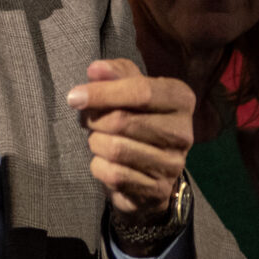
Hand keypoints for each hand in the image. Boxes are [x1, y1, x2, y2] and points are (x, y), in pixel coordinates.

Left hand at [66, 58, 195, 221]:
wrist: (149, 169)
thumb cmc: (136, 117)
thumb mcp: (128, 87)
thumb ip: (114, 73)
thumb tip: (95, 69)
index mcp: (181, 99)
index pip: (141, 91)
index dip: (103, 92)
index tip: (75, 96)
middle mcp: (184, 132)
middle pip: (123, 121)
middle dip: (95, 120)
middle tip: (88, 120)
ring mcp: (173, 164)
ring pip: (115, 149)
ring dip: (95, 143)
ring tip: (99, 139)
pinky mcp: (158, 190)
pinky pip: (114, 175)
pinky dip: (99, 166)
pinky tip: (105, 161)